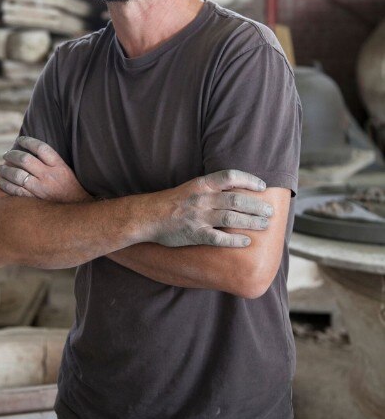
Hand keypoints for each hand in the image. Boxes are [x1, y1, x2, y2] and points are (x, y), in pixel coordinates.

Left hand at [0, 136, 91, 203]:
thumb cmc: (71, 189)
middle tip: (6, 155)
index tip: (19, 140)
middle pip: (25, 160)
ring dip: (5, 170)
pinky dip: (6, 185)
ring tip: (1, 168)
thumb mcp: (66, 171)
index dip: (28, 141)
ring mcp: (41, 189)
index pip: (40, 148)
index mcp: (59, 166)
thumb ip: (51, 162)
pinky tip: (2, 182)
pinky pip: (15, 190)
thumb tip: (31, 151)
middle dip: (12, 155)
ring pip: (17, 175)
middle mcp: (49, 176)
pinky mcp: (35, 201)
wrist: (78, 211)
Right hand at [153, 170, 273, 247]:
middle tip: (270, 211)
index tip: (262, 186)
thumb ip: (211, 188)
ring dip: (252, 221)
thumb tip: (237, 190)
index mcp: (202, 184)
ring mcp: (199, 216)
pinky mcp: (195, 234)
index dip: (249, 180)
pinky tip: (247, 242)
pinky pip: (219, 238)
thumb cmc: (172, 202)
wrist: (148, 216)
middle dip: (257, 205)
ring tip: (265, 224)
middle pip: (236, 199)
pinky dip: (235, 240)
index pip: (230, 176)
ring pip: (232, 217)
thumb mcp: (191, 188)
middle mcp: (202, 198)